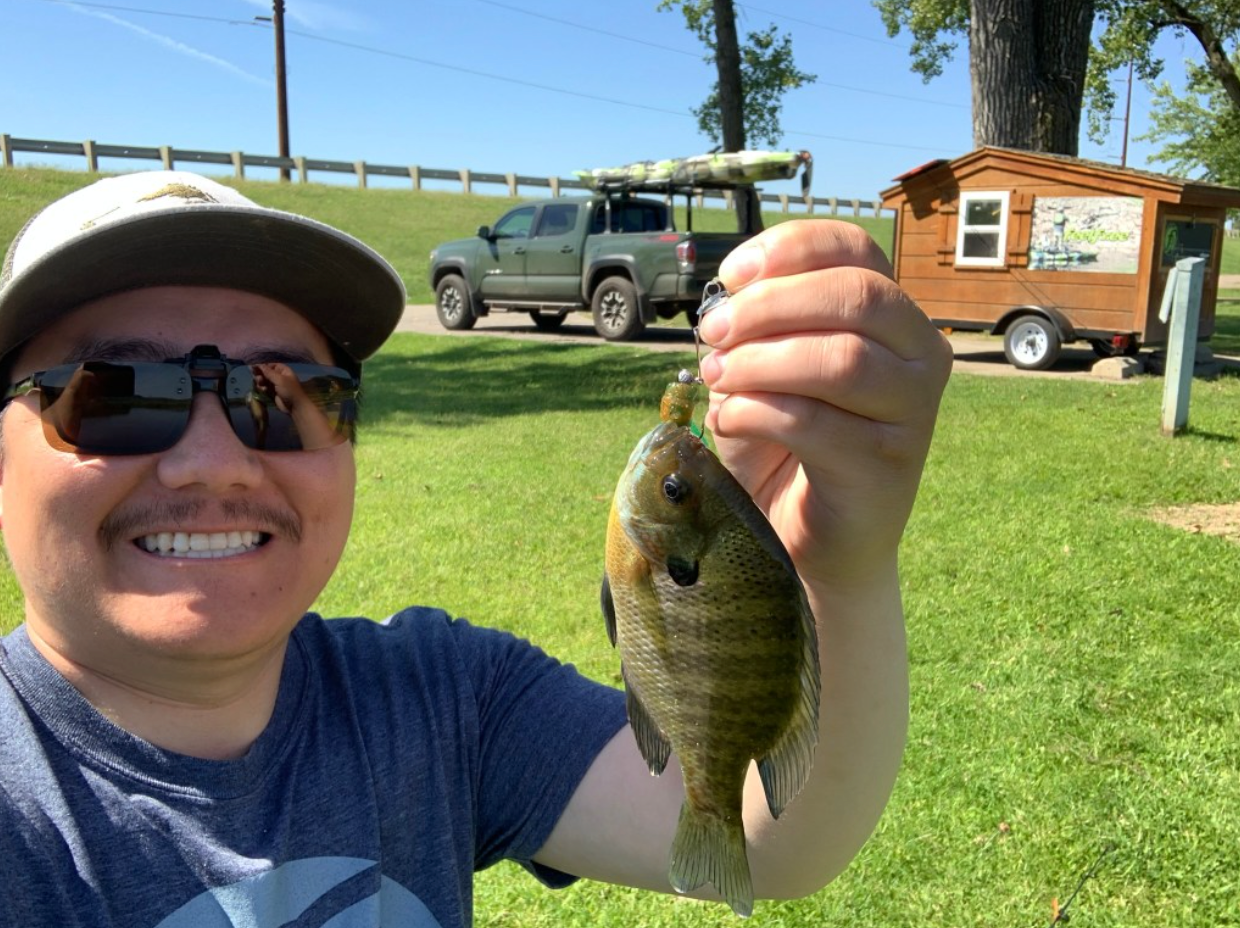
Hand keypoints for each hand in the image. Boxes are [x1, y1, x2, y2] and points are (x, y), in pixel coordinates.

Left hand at [697, 220, 951, 590]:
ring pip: (842, 359)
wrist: (804, 537)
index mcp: (891, 315)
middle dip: (770, 306)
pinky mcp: (889, 466)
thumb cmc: (784, 444)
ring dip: (762, 362)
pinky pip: (816, 423)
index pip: (855, 251)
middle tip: (713, 332)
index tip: (732, 275)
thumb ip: (757, 328)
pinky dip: (758, 413)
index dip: (790, 249)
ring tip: (719, 379)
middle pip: (856, 297)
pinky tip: (731, 421)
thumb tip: (727, 303)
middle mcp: (920, 354)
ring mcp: (915, 411)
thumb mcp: (764, 370)